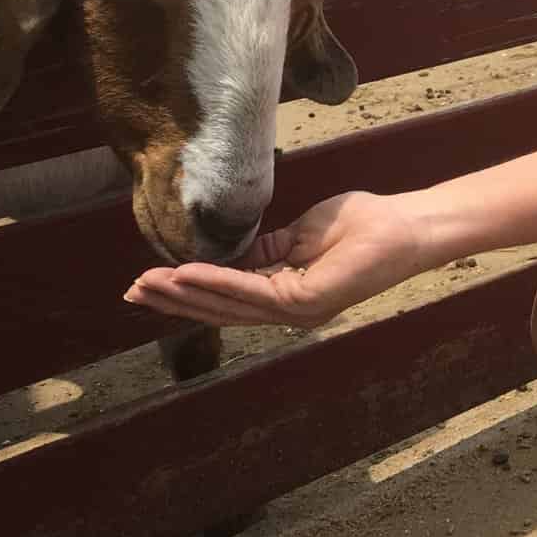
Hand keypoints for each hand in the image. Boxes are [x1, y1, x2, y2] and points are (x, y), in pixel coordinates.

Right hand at [123, 190, 430, 328]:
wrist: (404, 225)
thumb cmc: (362, 225)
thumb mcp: (300, 235)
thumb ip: (266, 251)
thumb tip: (230, 256)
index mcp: (287, 296)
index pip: (228, 299)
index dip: (189, 293)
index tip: (150, 282)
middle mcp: (288, 311)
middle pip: (221, 310)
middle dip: (175, 301)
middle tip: (132, 292)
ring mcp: (297, 310)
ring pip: (230, 305)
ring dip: (186, 294)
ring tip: (147, 284)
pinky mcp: (306, 302)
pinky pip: (251, 291)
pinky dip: (218, 282)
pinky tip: (187, 275)